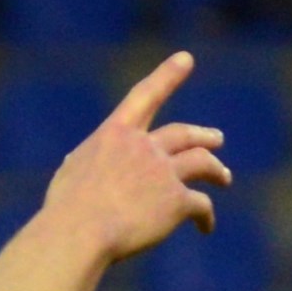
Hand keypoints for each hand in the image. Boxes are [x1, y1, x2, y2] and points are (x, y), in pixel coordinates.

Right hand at [42, 50, 234, 261]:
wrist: (80, 232)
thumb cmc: (67, 209)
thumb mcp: (72, 173)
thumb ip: (88, 161)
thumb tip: (81, 160)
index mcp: (114, 134)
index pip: (145, 96)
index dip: (167, 76)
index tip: (187, 58)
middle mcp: (144, 146)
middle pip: (185, 134)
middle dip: (204, 136)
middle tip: (217, 139)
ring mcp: (163, 171)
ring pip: (203, 163)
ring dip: (217, 170)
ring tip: (224, 178)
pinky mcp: (178, 200)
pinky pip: (202, 205)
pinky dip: (206, 216)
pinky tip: (205, 227)